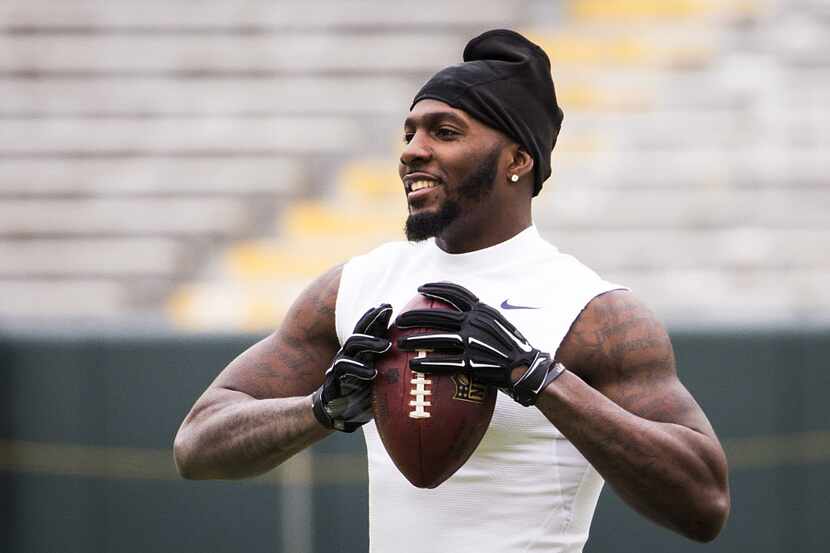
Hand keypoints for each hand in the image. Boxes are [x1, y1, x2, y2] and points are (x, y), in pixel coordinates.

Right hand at [312, 304, 392, 431]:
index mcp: (363, 351)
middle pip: (361, 329)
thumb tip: (422, 359)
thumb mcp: (382, 379)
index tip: (389, 305)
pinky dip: (358, 369)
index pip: (370, 328)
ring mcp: (342, 364)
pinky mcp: (334, 379)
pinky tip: (372, 373)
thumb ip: (394, 366)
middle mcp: (352, 353)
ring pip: (352, 344)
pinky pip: (343, 368)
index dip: (377, 316)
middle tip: (387, 310)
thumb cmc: (365, 393)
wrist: (339, 413)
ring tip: (386, 345)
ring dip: (370, 342)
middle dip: (373, 318)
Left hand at [395, 282, 564, 405]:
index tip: (421, 288)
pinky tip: (415, 364)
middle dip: (416, 316)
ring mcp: (473, 342)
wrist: (527, 369)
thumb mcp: (498, 324)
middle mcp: (476, 322)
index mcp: (482, 311)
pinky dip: (428, 362)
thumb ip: (480, 318)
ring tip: (400, 343)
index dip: (437, 288)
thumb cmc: (513, 348)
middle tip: (400, 319)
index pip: (456, 293)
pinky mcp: (472, 362)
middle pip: (438, 315)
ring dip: (415, 340)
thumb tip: (464, 314)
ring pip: (437, 338)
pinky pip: (444, 361)